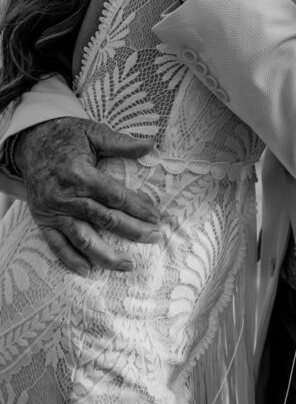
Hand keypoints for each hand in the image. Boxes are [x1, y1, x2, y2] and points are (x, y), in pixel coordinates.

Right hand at [14, 118, 160, 274]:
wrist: (31, 143)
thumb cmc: (66, 136)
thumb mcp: (93, 132)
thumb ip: (120, 142)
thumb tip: (150, 145)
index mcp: (80, 174)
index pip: (115, 196)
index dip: (137, 208)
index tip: (156, 217)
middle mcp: (66, 196)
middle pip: (104, 219)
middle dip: (132, 231)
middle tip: (154, 238)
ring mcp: (54, 211)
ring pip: (83, 238)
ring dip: (106, 255)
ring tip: (128, 265)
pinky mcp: (43, 220)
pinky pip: (57, 245)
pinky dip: (71, 260)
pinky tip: (88, 271)